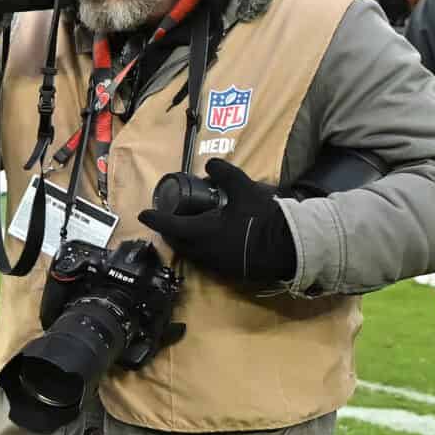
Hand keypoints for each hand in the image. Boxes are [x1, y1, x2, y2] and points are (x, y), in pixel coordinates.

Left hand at [137, 160, 299, 286]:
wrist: (290, 246)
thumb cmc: (264, 217)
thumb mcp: (244, 189)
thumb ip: (225, 174)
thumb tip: (210, 163)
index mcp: (203, 232)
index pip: (170, 225)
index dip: (155, 219)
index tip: (143, 214)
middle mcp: (204, 252)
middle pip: (177, 242)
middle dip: (169, 230)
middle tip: (167, 218)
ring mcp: (216, 264)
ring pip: (191, 253)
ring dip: (185, 240)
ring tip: (187, 227)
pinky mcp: (229, 271)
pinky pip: (206, 260)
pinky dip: (200, 248)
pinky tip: (210, 240)